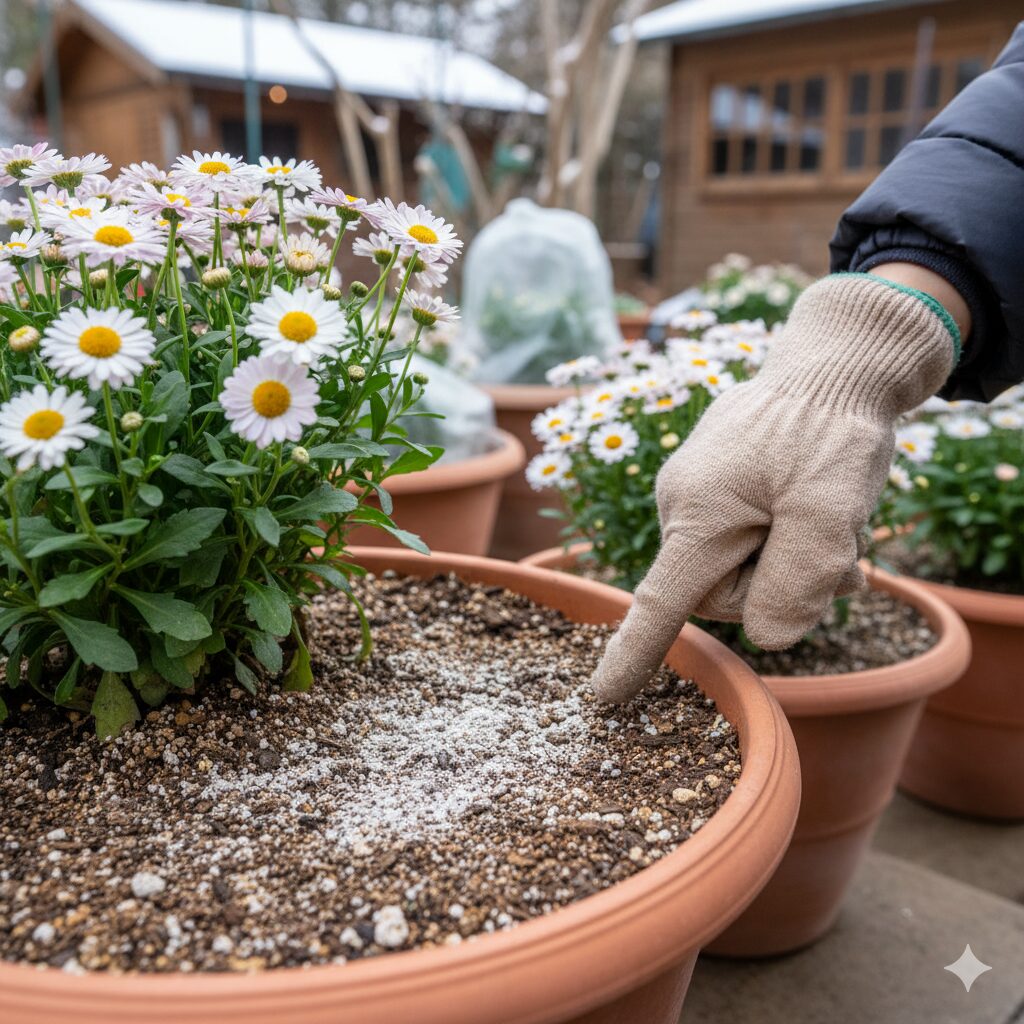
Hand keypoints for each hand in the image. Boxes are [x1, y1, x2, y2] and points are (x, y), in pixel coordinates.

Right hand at [591, 274, 957, 702]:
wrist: (837, 363)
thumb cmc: (833, 430)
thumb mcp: (834, 508)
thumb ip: (799, 579)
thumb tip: (767, 637)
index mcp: (699, 511)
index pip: (661, 601)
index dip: (634, 654)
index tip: (602, 698)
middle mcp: (681, 501)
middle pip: (719, 591)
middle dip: (779, 583)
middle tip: (838, 550)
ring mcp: (694, 489)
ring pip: (736, 565)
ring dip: (789, 560)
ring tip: (836, 523)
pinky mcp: (714, 484)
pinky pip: (739, 536)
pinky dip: (782, 538)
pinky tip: (816, 510)